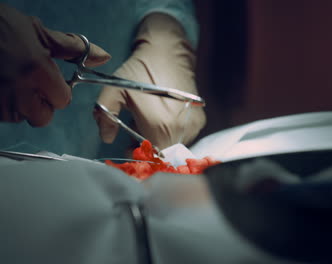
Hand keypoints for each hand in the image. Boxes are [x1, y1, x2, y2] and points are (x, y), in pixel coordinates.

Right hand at [0, 4, 109, 125]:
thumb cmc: (2, 26)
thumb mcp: (39, 32)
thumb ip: (75, 49)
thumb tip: (103, 57)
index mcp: (38, 72)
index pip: (62, 101)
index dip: (59, 91)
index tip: (49, 79)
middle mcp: (19, 91)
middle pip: (42, 117)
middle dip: (42, 105)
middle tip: (31, 85)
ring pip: (20, 117)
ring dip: (21, 105)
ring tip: (11, 81)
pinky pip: (2, 116)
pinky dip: (4, 104)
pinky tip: (1, 85)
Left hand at [95, 13, 205, 149]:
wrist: (168, 53)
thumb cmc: (140, 72)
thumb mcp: (114, 90)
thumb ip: (105, 117)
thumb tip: (107, 138)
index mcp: (160, 127)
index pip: (149, 158)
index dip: (137, 154)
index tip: (128, 145)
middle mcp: (180, 130)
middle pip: (162, 153)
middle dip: (148, 147)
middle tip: (137, 130)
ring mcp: (193, 125)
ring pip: (174, 146)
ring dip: (161, 140)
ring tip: (150, 121)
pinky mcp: (200, 120)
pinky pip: (184, 136)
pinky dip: (172, 133)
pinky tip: (164, 117)